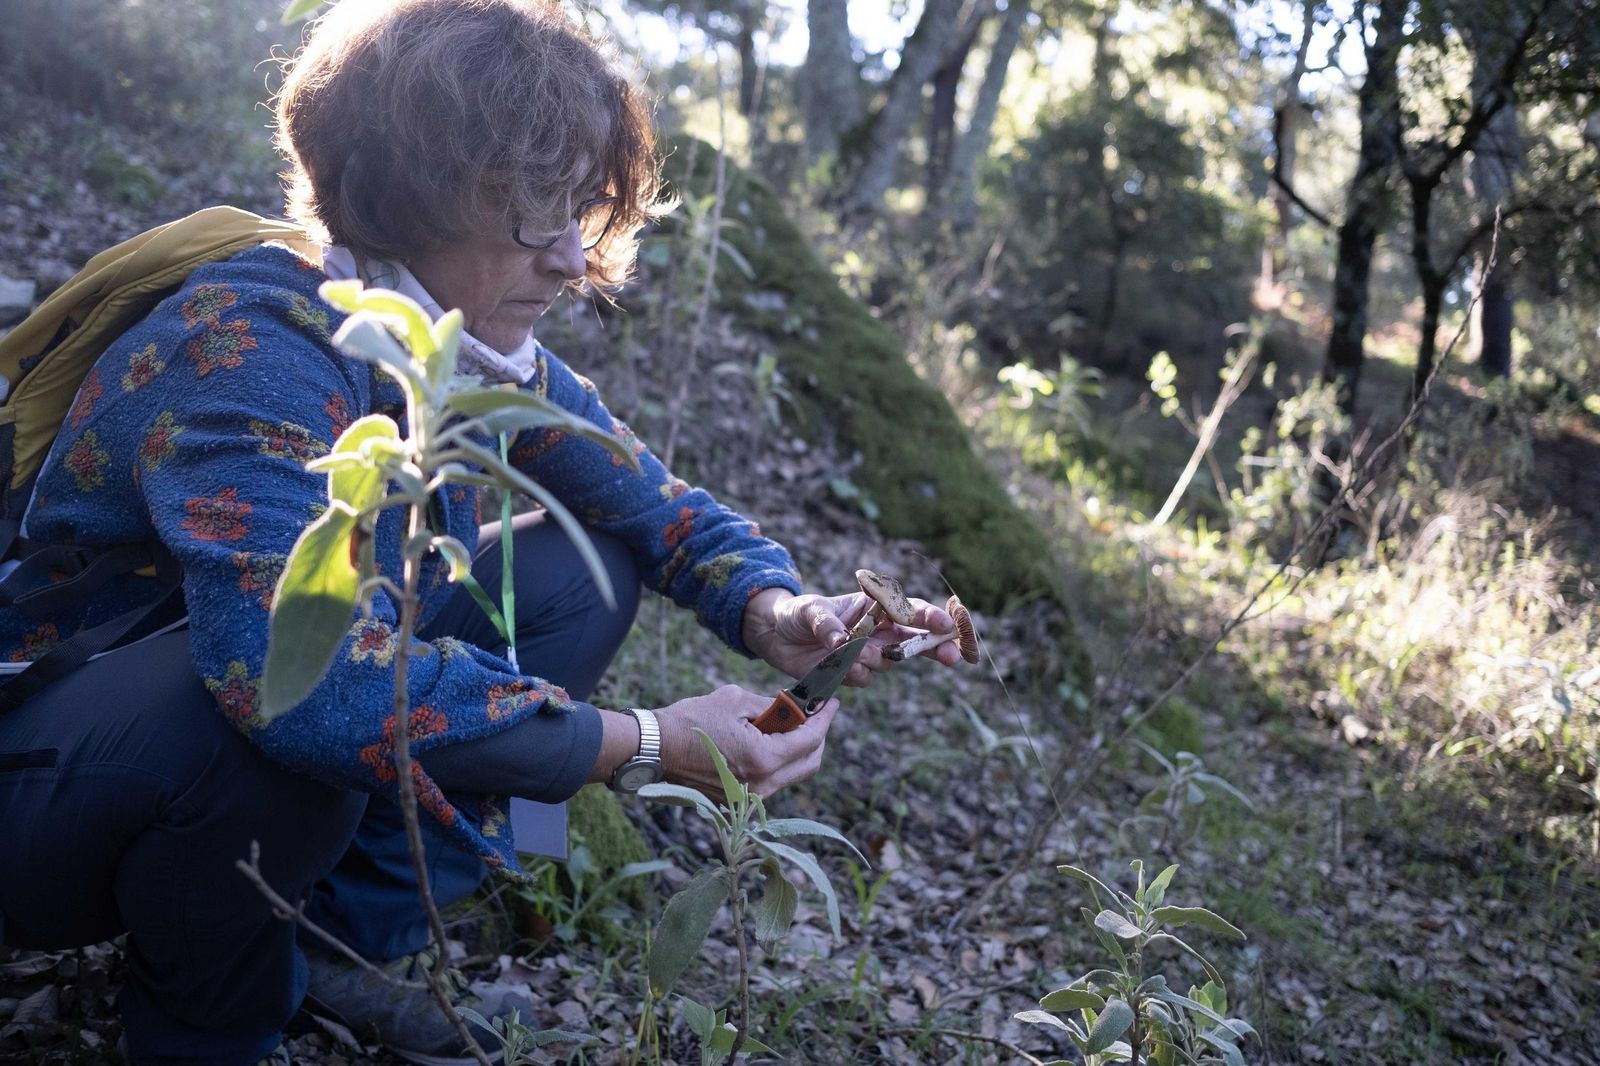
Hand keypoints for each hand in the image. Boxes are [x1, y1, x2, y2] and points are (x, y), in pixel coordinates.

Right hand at [655, 684, 836, 799]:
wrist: (655, 748)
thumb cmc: (691, 719)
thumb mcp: (736, 700)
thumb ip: (773, 705)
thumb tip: (796, 707)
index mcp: (763, 759)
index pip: (810, 740)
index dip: (825, 719)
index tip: (832, 703)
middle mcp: (761, 785)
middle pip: (809, 764)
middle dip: (818, 737)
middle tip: (816, 714)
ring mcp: (749, 797)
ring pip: (792, 775)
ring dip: (799, 750)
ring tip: (792, 724)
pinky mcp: (737, 800)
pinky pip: (772, 781)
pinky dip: (779, 761)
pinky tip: (771, 740)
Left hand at [742, 588, 963, 686]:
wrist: (777, 636)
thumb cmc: (798, 613)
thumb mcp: (810, 610)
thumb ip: (827, 623)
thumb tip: (840, 640)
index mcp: (875, 607)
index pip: (910, 611)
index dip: (931, 618)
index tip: (945, 626)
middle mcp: (878, 630)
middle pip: (917, 640)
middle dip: (937, 647)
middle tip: (952, 656)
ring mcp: (868, 653)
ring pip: (888, 662)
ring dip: (874, 659)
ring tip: (848, 652)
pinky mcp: (853, 673)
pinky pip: (864, 678)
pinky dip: (852, 673)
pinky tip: (836, 665)